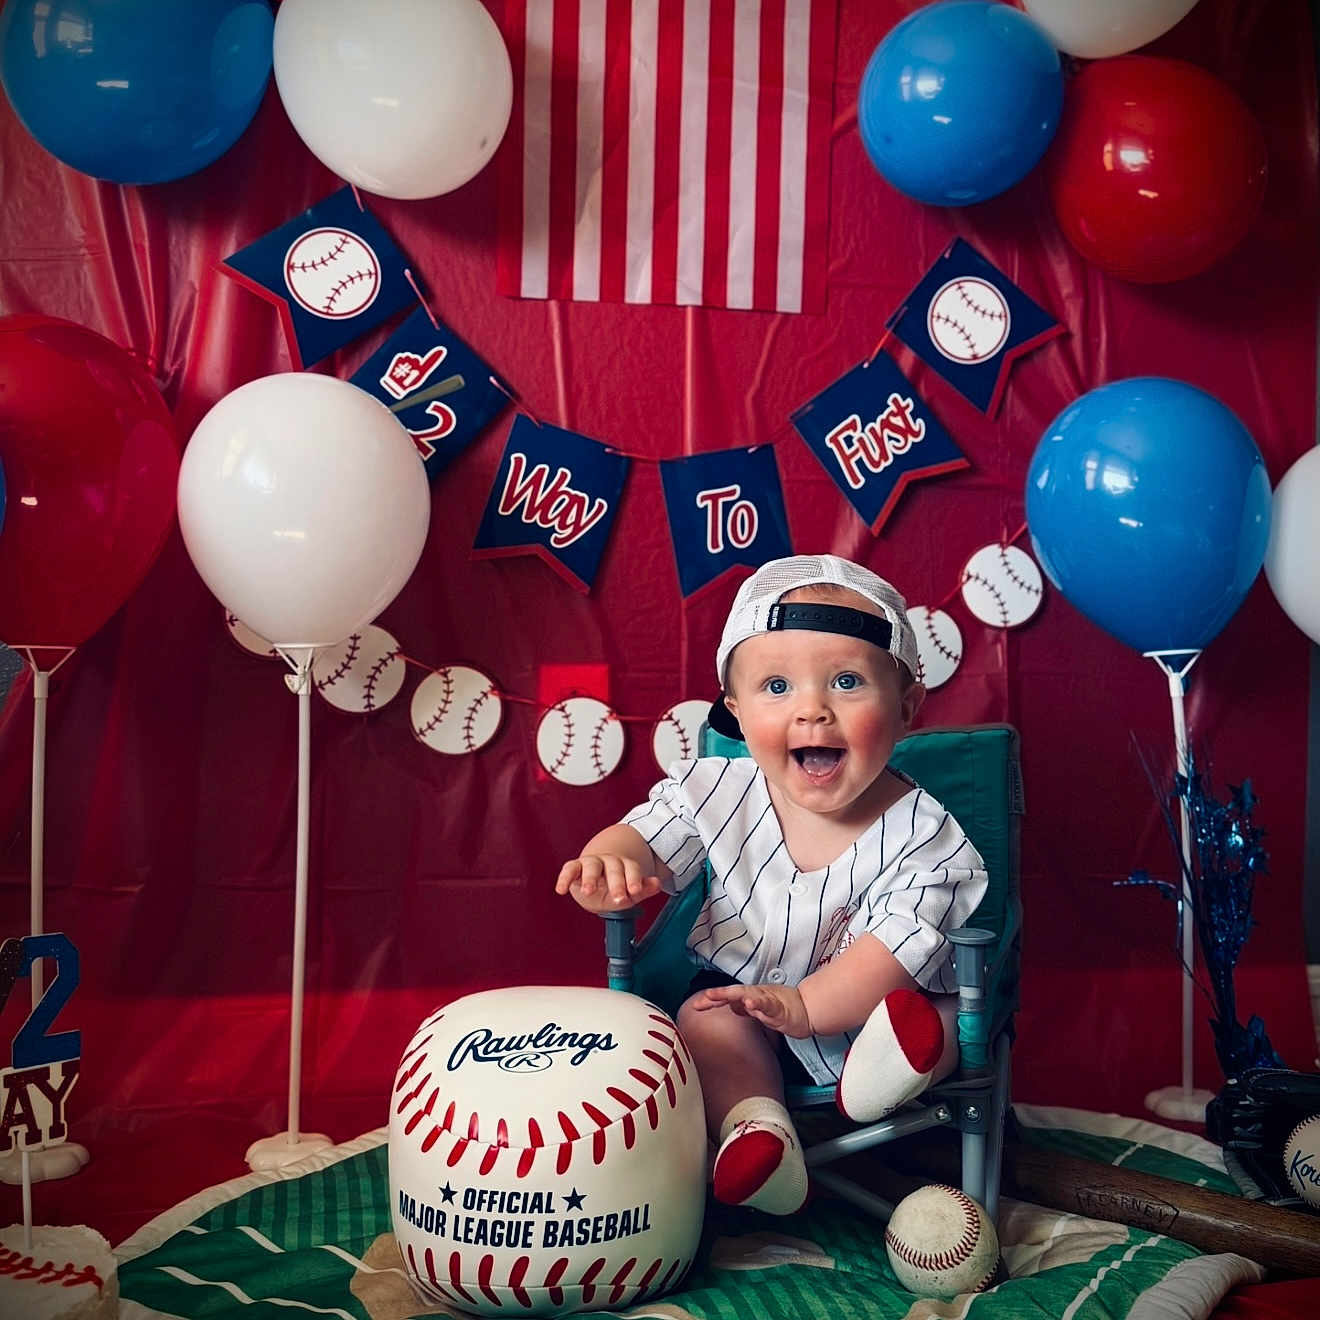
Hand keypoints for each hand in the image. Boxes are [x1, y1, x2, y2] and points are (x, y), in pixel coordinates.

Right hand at [555, 854, 661, 912]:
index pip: (631, 869)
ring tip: (589, 891)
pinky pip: (569, 869)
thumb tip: (657, 884)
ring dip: (590, 878)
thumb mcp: (629, 891)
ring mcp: (591, 862)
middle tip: (618, 899)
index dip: (633, 879)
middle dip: (616, 883)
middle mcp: (608, 860)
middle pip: (613, 868)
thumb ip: (642, 889)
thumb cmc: (614, 885)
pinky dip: (564, 878)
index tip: (635, 891)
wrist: (594, 878)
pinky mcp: (575, 867)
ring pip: (591, 866)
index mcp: (624, 864)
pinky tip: (561, 890)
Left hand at [689, 983, 811, 1037]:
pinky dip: (757, 1004)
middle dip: (717, 995)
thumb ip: (745, 1008)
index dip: (712, 1000)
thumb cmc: (785, 1008)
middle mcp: (756, 994)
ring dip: (732, 996)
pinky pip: (767, 1005)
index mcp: (751, 996)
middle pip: (733, 993)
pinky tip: (749, 1004)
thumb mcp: (760, 1009)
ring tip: (718, 997)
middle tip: (701, 998)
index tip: (695, 1005)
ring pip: (748, 995)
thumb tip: (732, 1007)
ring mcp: (767, 999)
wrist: (808, 1010)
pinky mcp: (779, 1007)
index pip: (728, 997)